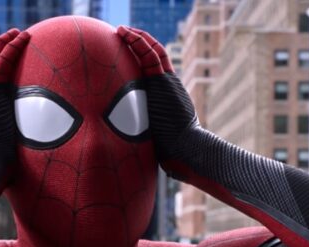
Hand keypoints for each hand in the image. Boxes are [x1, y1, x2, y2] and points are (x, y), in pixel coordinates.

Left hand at [116, 26, 198, 163]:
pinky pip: (151, 54)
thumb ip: (144, 139)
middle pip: (154, 58)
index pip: (153, 72)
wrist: (186, 149)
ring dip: (137, 38)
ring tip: (121, 30)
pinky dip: (139, 41)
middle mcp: (168, 86)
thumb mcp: (154, 141)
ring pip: (153, 51)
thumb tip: (127, 155)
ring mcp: (167, 82)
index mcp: (166, 98)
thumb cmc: (173, 153)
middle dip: (139, 44)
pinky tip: (126, 33)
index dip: (141, 59)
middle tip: (122, 35)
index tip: (125, 53)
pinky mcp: (164, 81)